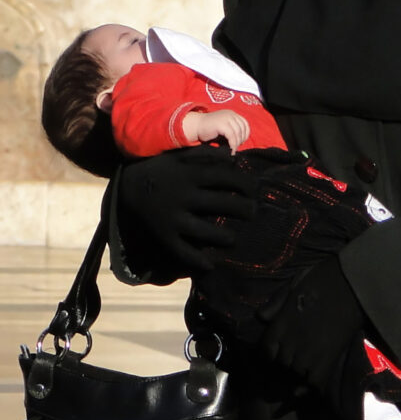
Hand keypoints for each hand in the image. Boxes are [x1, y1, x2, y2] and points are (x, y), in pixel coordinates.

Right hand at [116, 143, 259, 277]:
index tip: (255, 189)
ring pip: (205, 231)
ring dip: (225, 237)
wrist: (127, 189)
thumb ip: (206, 155)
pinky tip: (211, 264)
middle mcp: (183, 195)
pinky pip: (183, 252)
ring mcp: (173, 218)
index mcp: (189, 174)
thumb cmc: (162, 170)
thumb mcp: (181, 157)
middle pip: (221, 202)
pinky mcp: (164, 235)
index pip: (225, 177)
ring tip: (234, 238)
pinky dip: (198, 261)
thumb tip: (234, 157)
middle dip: (243, 209)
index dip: (244, 183)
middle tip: (253, 213)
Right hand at [184, 110, 250, 152]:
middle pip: (242, 128)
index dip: (245, 134)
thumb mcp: (223, 129)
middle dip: (241, 139)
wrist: (195, 126)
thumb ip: (232, 132)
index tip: (241, 142)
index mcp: (232, 114)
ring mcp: (226, 118)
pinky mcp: (221, 124)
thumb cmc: (209, 130)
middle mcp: (230, 114)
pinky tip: (231, 150)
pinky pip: (232, 135)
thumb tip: (241, 142)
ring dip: (237, 143)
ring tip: (233, 149)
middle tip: (236, 147)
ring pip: (238, 132)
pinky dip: (233, 144)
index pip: (245, 123)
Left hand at [261, 255, 365, 391]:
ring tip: (305, 364)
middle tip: (294, 355)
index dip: (270, 351)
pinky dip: (310, 384)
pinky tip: (312, 379)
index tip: (275, 351)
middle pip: (281, 362)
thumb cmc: (323, 278)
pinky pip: (313, 381)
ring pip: (295, 372)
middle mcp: (291, 340)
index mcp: (282, 322)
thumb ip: (277, 302)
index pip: (266, 349)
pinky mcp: (327, 359)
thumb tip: (260, 317)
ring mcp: (309, 352)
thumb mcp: (295, 283)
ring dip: (299, 369)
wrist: (352, 283)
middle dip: (285, 359)